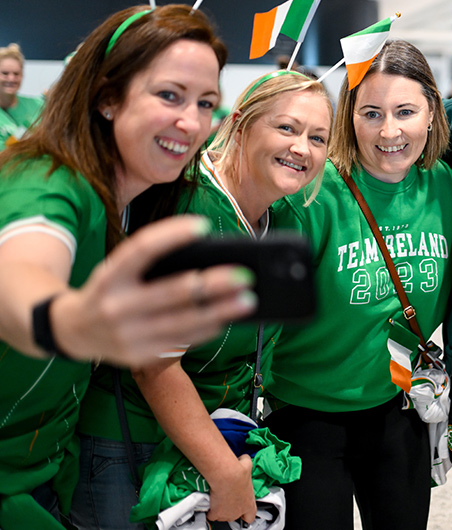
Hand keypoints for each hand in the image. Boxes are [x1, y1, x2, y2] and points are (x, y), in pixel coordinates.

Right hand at [54, 216, 255, 365]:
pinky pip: (181, 341)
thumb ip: (153, 263)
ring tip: (247, 300)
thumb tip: (209, 260)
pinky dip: (208, 329)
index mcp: (110, 275)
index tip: (204, 225)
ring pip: (183, 322)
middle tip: (245, 275)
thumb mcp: (119, 270)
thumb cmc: (110, 289)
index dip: (172, 235)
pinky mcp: (138, 356)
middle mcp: (115, 306)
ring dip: (221, 311)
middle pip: (173, 291)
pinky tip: (227, 318)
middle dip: (214, 283)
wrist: (73, 330)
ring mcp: (127, 335)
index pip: (141, 249)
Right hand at [207, 454, 256, 522]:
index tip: (242, 509)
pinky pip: (211, 516)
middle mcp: (238, 511)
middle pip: (235, 516)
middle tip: (227, 499)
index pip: (250, 517)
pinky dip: (210, 510)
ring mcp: (227, 514)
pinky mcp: (216, 514)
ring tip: (218, 499)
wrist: (227, 475)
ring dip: (220, 510)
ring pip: (223, 516)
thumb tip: (244, 459)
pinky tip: (210, 503)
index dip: (246, 513)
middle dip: (231, 509)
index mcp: (249, 503)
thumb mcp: (247, 465)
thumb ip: (247, 464)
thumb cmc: (238, 471)